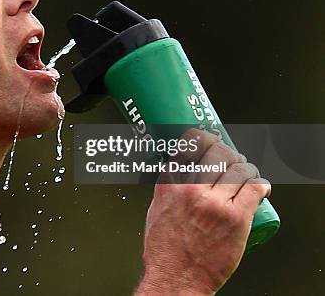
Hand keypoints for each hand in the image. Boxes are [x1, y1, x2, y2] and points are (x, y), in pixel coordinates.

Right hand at [135, 129, 270, 294]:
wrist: (177, 277)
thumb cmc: (165, 249)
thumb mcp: (156, 208)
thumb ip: (168, 187)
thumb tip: (182, 171)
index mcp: (169, 184)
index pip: (189, 145)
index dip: (204, 137)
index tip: (209, 139)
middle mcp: (191, 189)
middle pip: (218, 152)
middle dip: (228, 151)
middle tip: (231, 158)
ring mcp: (215, 203)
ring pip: (239, 168)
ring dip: (246, 167)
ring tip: (247, 174)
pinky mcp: (235, 218)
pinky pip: (254, 189)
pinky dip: (260, 183)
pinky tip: (260, 186)